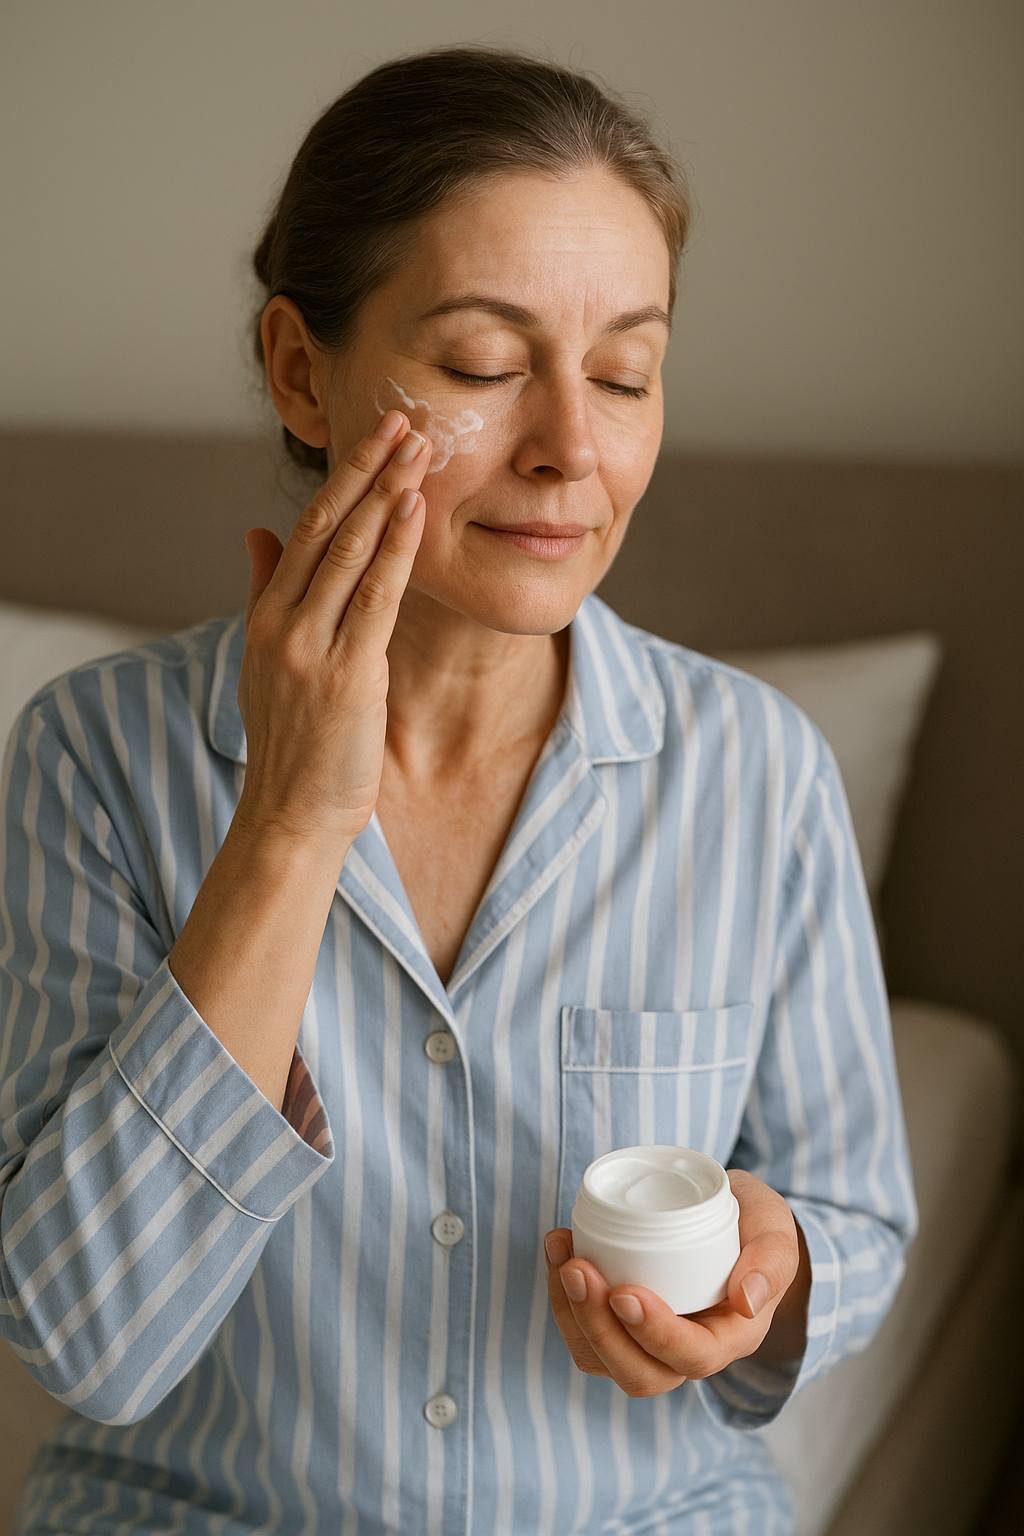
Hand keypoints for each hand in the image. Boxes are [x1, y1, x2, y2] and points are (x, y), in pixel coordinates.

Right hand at [237, 410, 430, 853]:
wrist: (291, 813)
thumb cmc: (293, 743)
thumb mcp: (267, 661)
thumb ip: (266, 591)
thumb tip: (258, 531)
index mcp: (268, 616)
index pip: (307, 530)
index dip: (344, 479)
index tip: (377, 438)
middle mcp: (283, 622)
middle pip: (328, 527)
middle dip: (368, 469)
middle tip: (404, 419)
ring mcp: (310, 647)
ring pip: (351, 552)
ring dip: (387, 493)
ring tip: (419, 448)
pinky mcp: (346, 675)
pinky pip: (375, 599)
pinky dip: (395, 550)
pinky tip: (414, 511)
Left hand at [544, 1169, 807, 1396]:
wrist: (731, 1220)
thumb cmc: (755, 1226)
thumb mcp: (776, 1231)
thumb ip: (772, 1260)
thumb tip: (747, 1300)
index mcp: (730, 1337)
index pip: (693, 1357)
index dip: (655, 1334)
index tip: (625, 1291)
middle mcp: (687, 1352)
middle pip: (638, 1372)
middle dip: (599, 1327)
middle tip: (579, 1269)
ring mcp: (648, 1343)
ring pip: (600, 1358)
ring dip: (571, 1312)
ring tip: (563, 1253)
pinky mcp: (619, 1324)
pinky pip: (583, 1331)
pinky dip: (562, 1294)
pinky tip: (560, 1247)